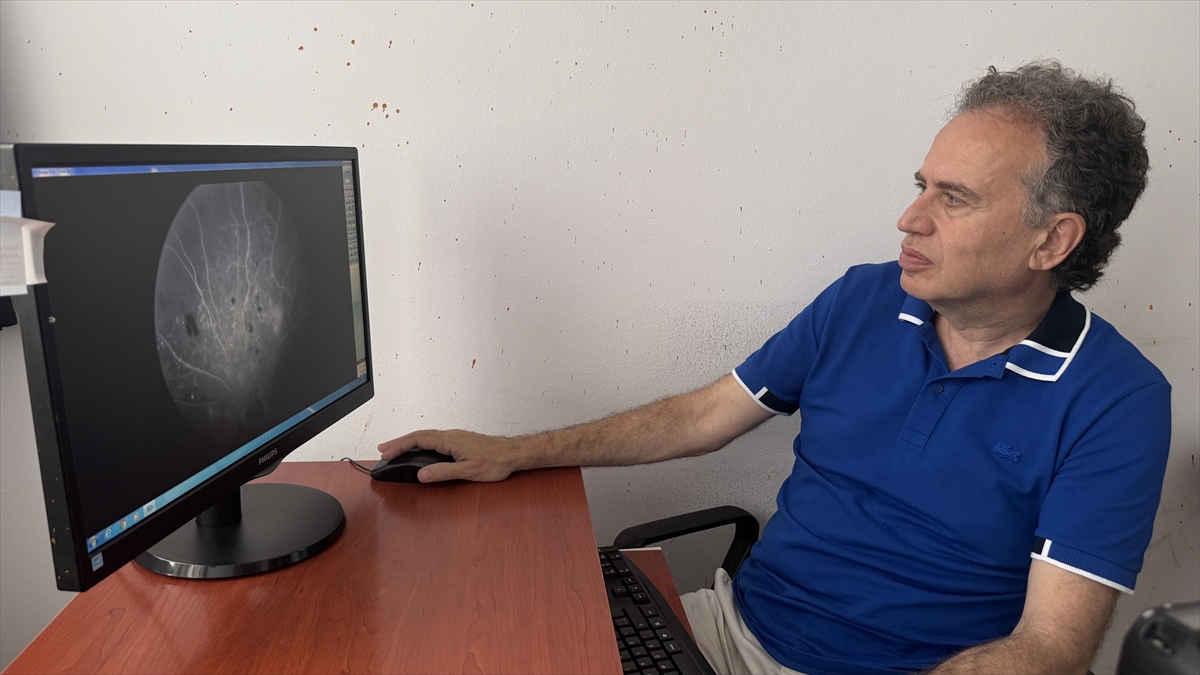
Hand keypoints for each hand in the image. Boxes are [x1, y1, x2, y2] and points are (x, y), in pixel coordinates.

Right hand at [377, 429, 522, 482]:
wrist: (513, 454)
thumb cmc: (495, 461)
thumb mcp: (468, 471)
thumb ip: (443, 472)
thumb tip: (422, 475)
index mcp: (449, 440)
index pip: (418, 440)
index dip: (399, 445)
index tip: (386, 453)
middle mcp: (450, 435)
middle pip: (419, 435)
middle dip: (399, 442)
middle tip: (383, 450)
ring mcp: (455, 437)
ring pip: (426, 436)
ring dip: (409, 442)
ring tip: (396, 449)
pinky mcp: (459, 441)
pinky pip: (434, 439)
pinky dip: (421, 443)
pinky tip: (420, 449)